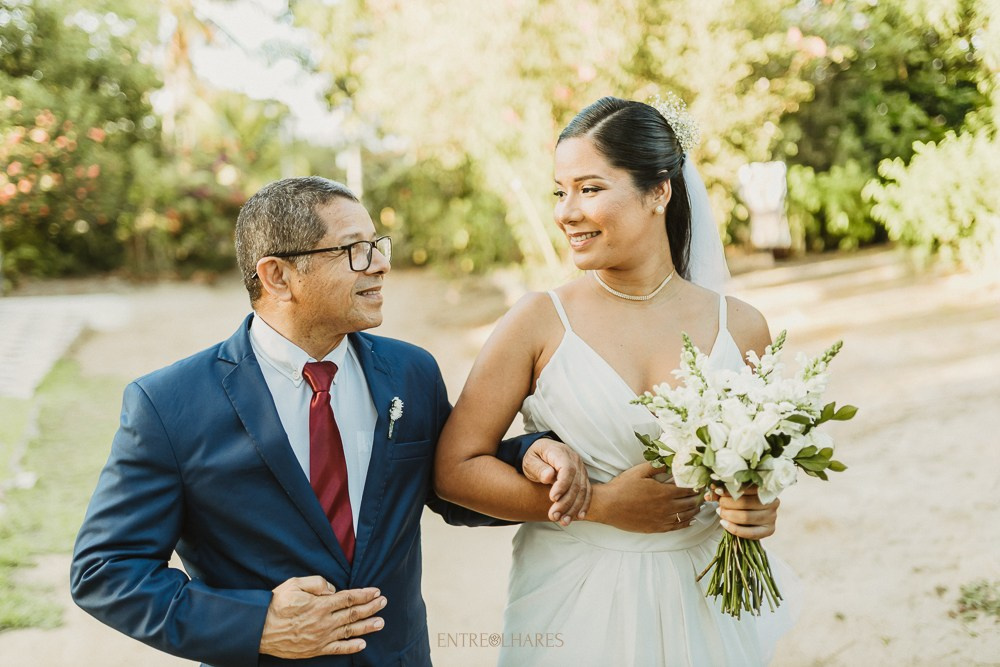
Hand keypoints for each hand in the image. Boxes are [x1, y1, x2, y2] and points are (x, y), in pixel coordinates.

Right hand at [259, 576, 385, 658]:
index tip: (376, 591)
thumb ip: (316, 583)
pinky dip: (351, 647)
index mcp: (321, 605)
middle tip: (383, 602)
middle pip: (354, 614)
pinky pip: (338, 649)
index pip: (349, 598)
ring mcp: (321, 638)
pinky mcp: (315, 649)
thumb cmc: (276, 604)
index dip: (365, 594)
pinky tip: (363, 644)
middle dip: (371, 607)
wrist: (259, 629)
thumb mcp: (294, 583)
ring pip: (350, 631)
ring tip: (381, 622)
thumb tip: (332, 589)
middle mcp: (324, 622)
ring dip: (367, 626)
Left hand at [522, 437, 591, 525]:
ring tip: (564, 521)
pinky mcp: (583, 478)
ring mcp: (581, 469)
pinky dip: (584, 505)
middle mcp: (574, 460)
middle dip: (566, 502)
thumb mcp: (530, 461)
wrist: (542, 452)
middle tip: (553, 516)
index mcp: (560, 453)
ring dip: (574, 507)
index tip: (552, 498)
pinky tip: (578, 516)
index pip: (567, 469)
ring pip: (583, 490)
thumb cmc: (534, 457)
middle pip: (576, 483)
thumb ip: (538, 468)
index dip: (562, 485)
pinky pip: (587, 492)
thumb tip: (548, 476)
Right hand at [591, 463, 702, 532]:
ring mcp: (662, 519)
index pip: (688, 489)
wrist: (608, 506)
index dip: (697, 486)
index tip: (703, 483)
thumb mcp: (639, 471)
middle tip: (704, 494)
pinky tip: (689, 521)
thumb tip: (671, 461)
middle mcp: (667, 507)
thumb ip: (657, 466)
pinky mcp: (656, 528)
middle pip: (690, 504)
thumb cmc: (622, 486)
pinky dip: (686, 523)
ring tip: (699, 506)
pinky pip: (676, 527)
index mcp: (665, 492)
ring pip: (685, 516)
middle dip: (699, 498)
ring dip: (694, 511)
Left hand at [706, 485, 778, 539]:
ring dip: (728, 515)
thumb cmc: (744, 502)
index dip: (730, 489)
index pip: (747, 488)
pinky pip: (749, 532)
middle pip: (745, 503)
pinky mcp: (769, 531)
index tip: (717, 490)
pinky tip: (723, 523)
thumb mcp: (736, 494)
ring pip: (746, 517)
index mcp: (766, 488)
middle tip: (719, 503)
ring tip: (720, 512)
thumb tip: (711, 490)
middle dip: (727, 503)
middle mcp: (773, 502)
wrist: (754, 518)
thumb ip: (725, 492)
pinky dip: (733, 528)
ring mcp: (772, 517)